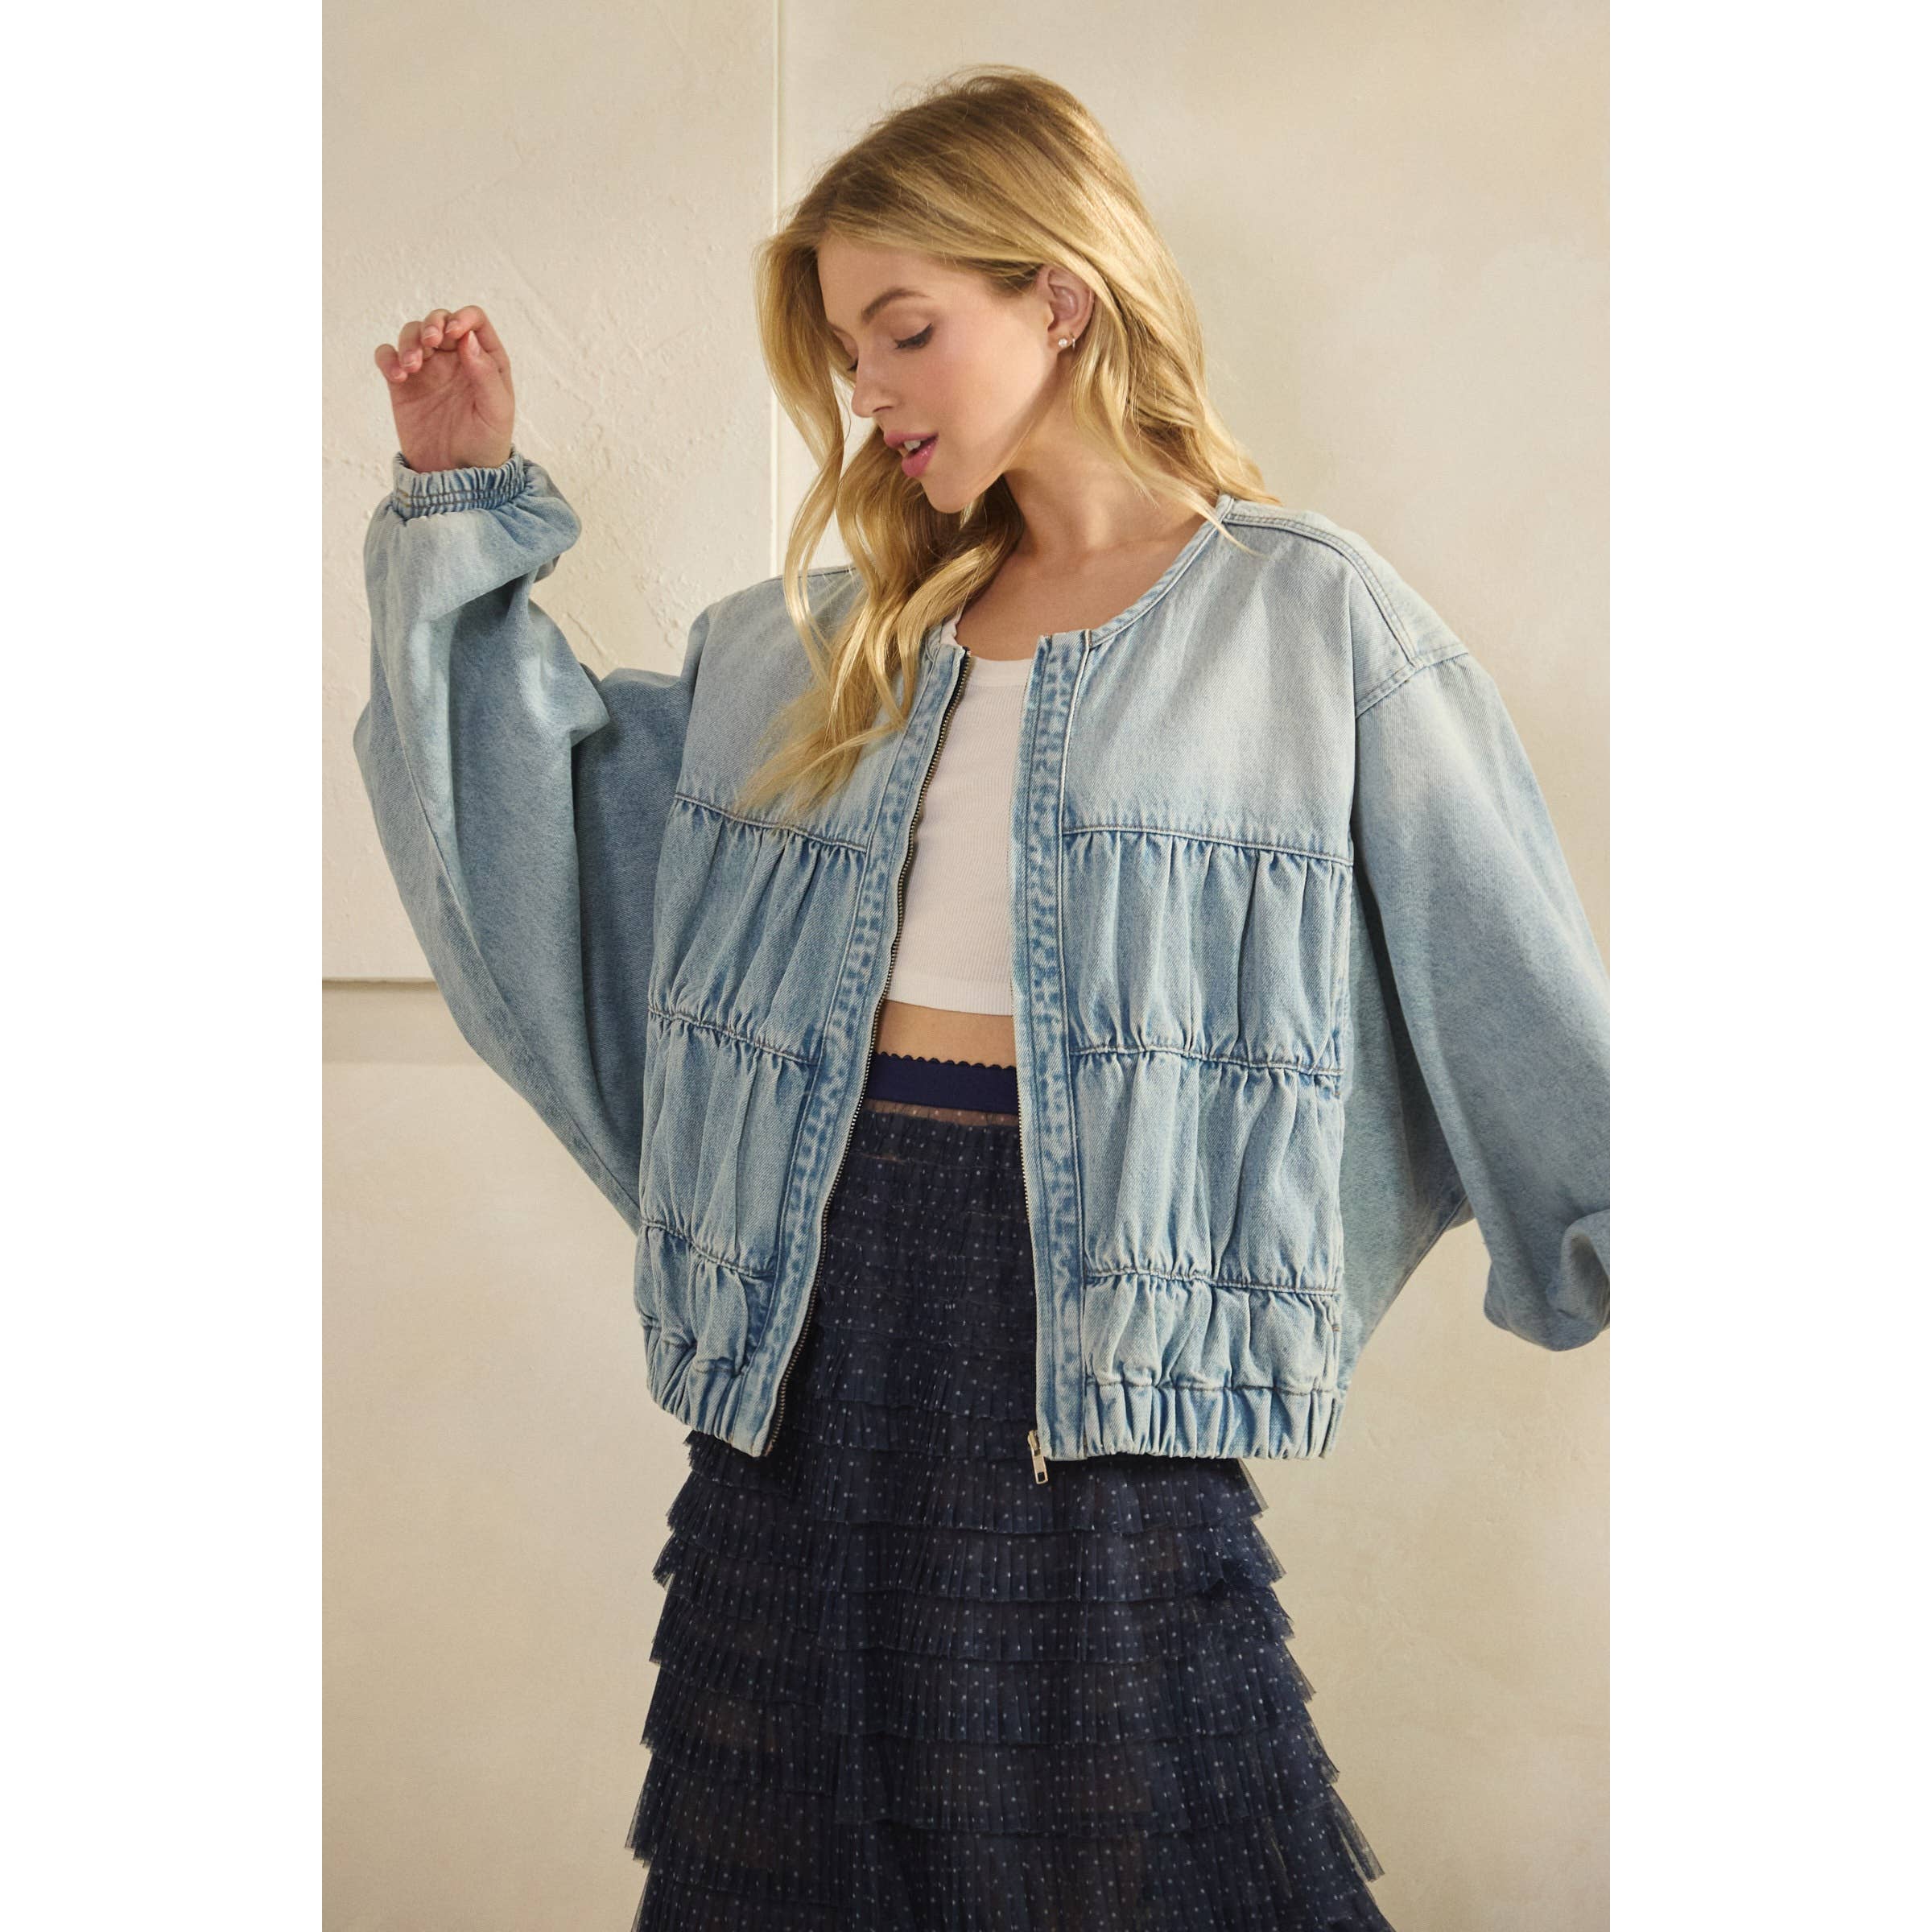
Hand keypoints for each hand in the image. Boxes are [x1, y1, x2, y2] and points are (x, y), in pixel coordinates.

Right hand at [373, 305, 515, 472]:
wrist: (456, 477)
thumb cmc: (485, 446)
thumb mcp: (497, 412)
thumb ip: (486, 374)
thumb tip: (467, 338)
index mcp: (485, 360)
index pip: (474, 320)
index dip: (463, 317)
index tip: (454, 334)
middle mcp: (456, 359)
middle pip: (439, 320)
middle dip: (432, 324)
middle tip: (431, 343)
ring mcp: (428, 370)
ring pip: (412, 333)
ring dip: (409, 341)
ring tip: (412, 367)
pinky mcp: (403, 385)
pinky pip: (388, 356)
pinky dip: (388, 357)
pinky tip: (398, 375)